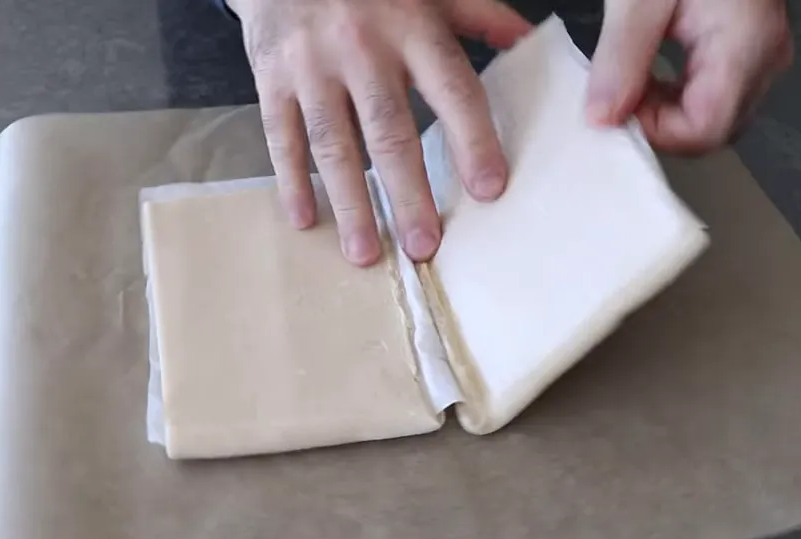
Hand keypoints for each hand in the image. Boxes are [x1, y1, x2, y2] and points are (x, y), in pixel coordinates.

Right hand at [228, 0, 531, 264]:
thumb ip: (479, 14)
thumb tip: (529, 42)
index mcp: (412, 25)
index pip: (452, 89)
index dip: (472, 140)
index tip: (489, 189)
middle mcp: (361, 47)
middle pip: (389, 131)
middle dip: (408, 193)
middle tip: (423, 246)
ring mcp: (311, 66)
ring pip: (332, 145)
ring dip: (350, 204)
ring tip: (367, 253)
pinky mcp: (271, 78)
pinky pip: (281, 136)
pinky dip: (291, 181)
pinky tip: (305, 220)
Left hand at [586, 0, 793, 153]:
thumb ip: (621, 58)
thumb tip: (603, 117)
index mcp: (745, 42)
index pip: (706, 129)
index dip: (657, 132)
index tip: (616, 112)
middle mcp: (763, 53)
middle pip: (713, 129)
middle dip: (660, 125)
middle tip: (616, 98)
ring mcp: (759, 48)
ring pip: (712, 113)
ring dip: (664, 110)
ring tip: (628, 81)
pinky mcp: (744, 41)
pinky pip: (712, 88)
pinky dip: (674, 92)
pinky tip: (646, 72)